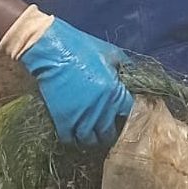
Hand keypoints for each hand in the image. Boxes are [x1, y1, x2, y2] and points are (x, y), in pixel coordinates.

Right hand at [18, 18, 132, 145]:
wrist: (52, 50)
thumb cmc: (81, 47)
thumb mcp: (110, 53)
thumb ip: (125, 67)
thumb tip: (135, 77)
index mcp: (115, 91)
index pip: (128, 113)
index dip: (125, 115)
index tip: (121, 115)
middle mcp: (101, 108)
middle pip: (109, 132)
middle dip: (109, 132)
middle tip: (106, 129)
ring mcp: (81, 116)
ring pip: (91, 140)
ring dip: (92, 140)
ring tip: (91, 135)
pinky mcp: (63, 119)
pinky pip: (70, 139)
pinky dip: (74, 140)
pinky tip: (75, 134)